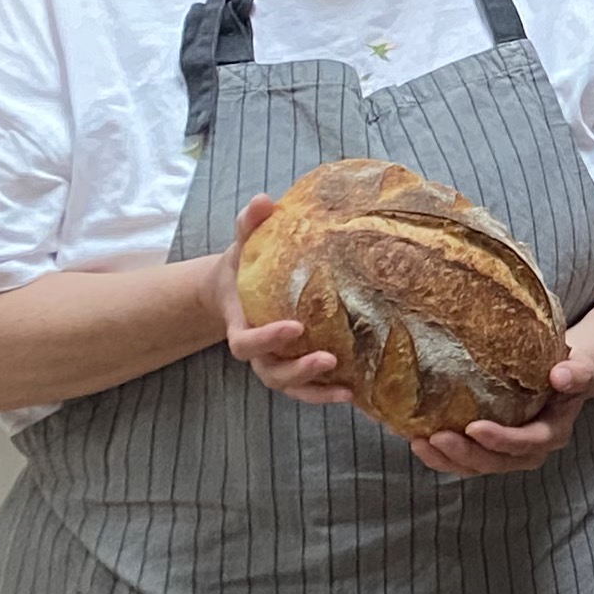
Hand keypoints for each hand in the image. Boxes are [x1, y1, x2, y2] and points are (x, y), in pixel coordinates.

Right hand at [217, 195, 344, 405]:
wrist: (236, 287)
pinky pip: (309, 388)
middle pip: (270, 372)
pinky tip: (356, 392)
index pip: (245, 343)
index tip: (294, 326)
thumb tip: (262, 200)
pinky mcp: (297, 364)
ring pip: (289, 387)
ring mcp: (277, 361)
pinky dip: (327, 393)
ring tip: (347, 389)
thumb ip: (249, 225)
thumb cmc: (245, 264)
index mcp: (240, 323)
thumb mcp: (243, 244)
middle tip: (328, 359)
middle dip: (297, 371)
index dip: (266, 339)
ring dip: (316, 391)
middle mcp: (259, 349)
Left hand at [413, 342, 593, 477]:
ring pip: (475, 466)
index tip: (474, 427)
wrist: (557, 378)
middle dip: (465, 454)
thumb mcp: (580, 368)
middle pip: (495, 462)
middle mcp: (529, 451)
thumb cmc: (566, 371)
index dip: (501, 439)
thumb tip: (560, 375)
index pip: (528, 442)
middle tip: (436, 437)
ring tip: (419, 443)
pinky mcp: (486, 451)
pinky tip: (417, 440)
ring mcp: (506, 455)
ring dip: (446, 459)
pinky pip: (462, 461)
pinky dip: (439, 456)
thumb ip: (577, 373)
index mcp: (552, 433)